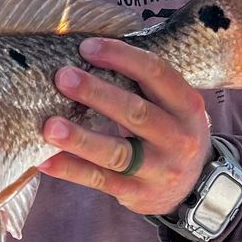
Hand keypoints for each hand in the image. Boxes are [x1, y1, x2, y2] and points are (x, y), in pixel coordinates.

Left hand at [37, 37, 211, 216]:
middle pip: (135, 113)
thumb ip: (145, 85)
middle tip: (62, 78)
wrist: (196, 186)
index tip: (86, 48)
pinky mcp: (138, 194)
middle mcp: (178, 138)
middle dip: (96, 94)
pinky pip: (100, 180)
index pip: (156, 73)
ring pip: (116, 153)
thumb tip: (88, 54)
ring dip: (80, 138)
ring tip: (49, 127)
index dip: (121, 57)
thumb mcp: (175, 107)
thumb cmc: (172, 132)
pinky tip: (45, 160)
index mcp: (187, 106)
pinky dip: (71, 170)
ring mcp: (159, 170)